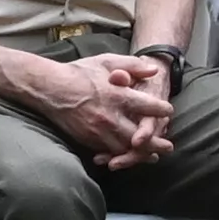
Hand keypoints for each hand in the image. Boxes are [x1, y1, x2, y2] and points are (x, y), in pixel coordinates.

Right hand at [46, 54, 180, 164]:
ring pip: (125, 149)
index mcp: (118, 96)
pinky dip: (121, 156)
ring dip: (141, 154)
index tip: (168, 112)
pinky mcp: (87, 140)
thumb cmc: (80, 72)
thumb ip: (132, 65)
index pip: (148, 107)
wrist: (50, 88)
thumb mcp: (107, 61)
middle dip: (157, 143)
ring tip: (152, 157)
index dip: (161, 110)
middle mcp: (110, 117)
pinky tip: (128, 158)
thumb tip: (154, 70)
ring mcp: (98, 131)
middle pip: (140, 136)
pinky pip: (108, 153)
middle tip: (168, 147)